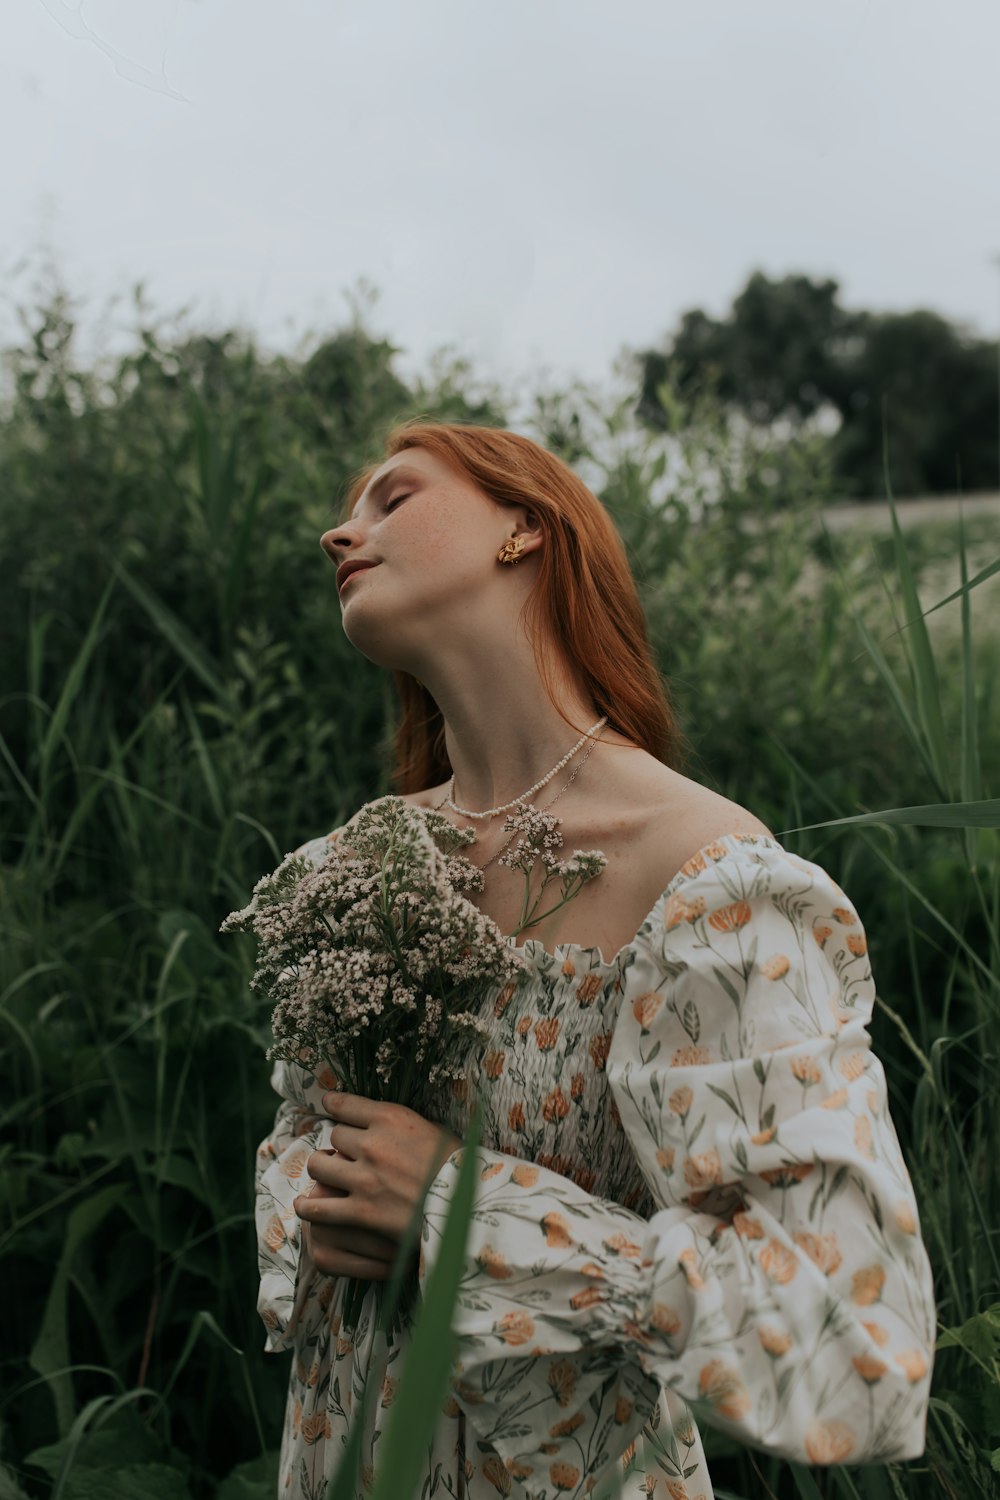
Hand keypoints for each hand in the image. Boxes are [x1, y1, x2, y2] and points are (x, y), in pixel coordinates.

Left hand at [294, 1092, 462, 1280]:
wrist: (467, 1208)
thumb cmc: (459, 1168)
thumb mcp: (434, 1130)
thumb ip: (405, 1126)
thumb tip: (389, 1125)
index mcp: (392, 1118)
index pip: (346, 1105)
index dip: (335, 1106)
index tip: (329, 1106)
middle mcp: (373, 1143)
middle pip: (335, 1135)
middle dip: (340, 1145)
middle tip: (346, 1155)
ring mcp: (365, 1178)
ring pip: (320, 1164)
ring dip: (322, 1169)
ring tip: (324, 1175)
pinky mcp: (361, 1211)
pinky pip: (320, 1207)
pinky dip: (309, 1205)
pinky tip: (304, 1204)